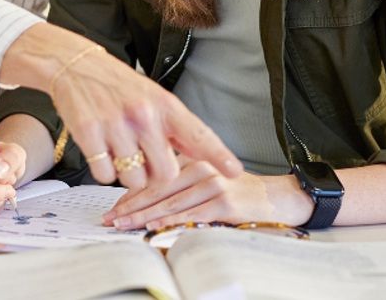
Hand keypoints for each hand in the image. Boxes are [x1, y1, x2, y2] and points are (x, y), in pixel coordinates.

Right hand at [43, 38, 241, 189]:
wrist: (75, 65)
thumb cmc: (117, 85)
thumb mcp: (152, 97)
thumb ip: (175, 128)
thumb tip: (204, 155)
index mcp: (164, 105)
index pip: (198, 134)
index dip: (218, 155)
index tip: (234, 172)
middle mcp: (143, 114)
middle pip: (166, 173)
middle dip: (156, 174)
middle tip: (144, 158)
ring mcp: (116, 125)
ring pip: (134, 180)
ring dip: (128, 174)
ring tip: (120, 151)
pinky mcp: (89, 135)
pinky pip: (104, 176)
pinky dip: (103, 170)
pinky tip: (101, 148)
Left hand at [101, 158, 312, 230]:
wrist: (275, 196)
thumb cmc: (239, 190)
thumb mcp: (206, 179)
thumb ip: (180, 183)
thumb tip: (146, 201)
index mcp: (192, 159)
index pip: (153, 176)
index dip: (131, 192)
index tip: (113, 206)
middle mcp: (200, 167)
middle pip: (156, 188)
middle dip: (130, 205)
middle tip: (110, 218)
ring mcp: (212, 183)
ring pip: (169, 201)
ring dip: (143, 215)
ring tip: (124, 224)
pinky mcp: (223, 200)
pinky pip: (190, 213)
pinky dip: (169, 220)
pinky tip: (153, 226)